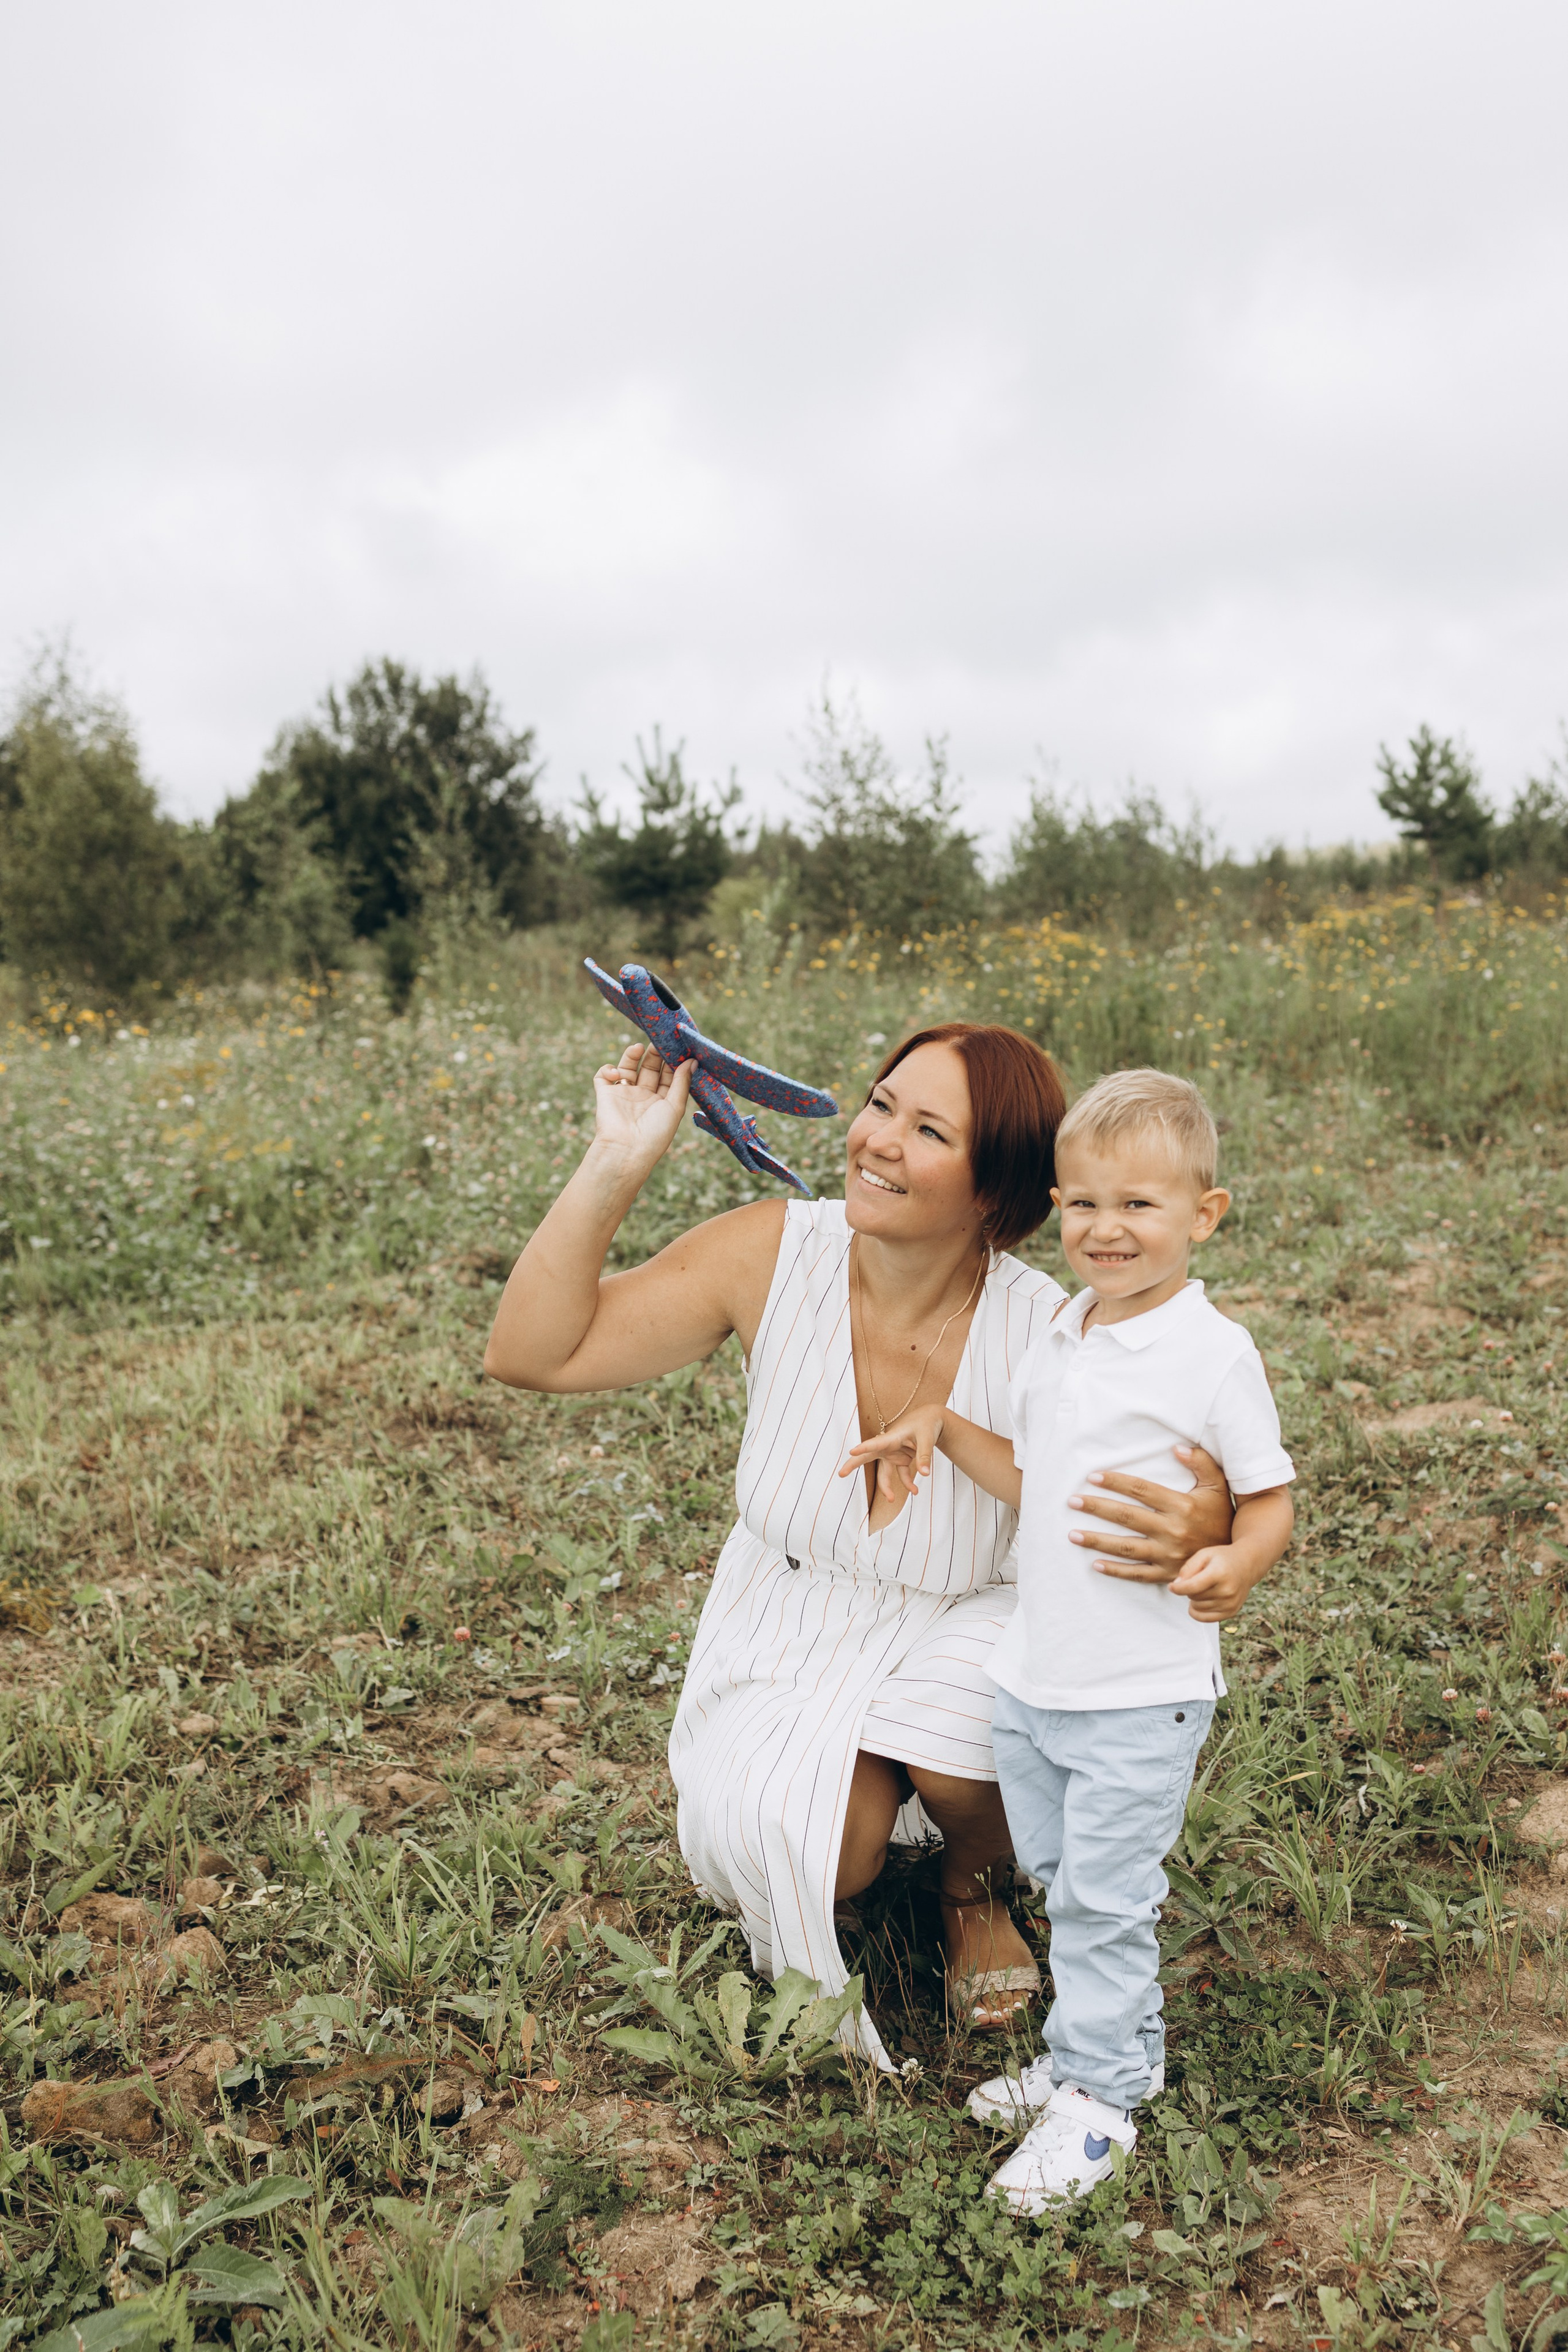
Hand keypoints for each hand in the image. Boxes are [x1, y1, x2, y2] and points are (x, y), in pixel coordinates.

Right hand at [591, 1042, 693, 1175]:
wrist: (626, 1151)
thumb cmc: (655, 1134)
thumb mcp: (674, 1107)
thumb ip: (681, 1082)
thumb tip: (693, 1060)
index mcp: (661, 1102)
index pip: (668, 1075)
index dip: (672, 1060)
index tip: (678, 1046)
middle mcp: (643, 1097)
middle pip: (649, 1068)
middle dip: (654, 1053)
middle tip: (659, 1039)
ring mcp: (623, 1095)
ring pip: (627, 1067)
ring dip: (632, 1055)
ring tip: (638, 1047)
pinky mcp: (605, 1094)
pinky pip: (603, 1075)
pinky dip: (608, 1069)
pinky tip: (618, 1073)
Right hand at [839, 1408, 946, 1499]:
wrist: (931, 1419)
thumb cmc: (926, 1424)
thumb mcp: (927, 1438)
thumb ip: (924, 1456)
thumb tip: (925, 1474)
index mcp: (892, 1437)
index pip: (875, 1443)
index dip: (863, 1448)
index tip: (852, 1452)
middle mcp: (888, 1446)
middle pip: (868, 1457)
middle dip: (854, 1465)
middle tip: (841, 1474)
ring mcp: (893, 1454)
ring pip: (884, 1473)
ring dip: (887, 1487)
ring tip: (891, 1500)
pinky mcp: (900, 1459)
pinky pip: (901, 1475)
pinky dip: (908, 1483)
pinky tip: (915, 1490)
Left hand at [1072, 1443, 1233, 1586]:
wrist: (1235, 1556)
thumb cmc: (1221, 1515)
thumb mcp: (1217, 1486)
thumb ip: (1201, 1463)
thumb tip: (1177, 1447)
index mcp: (1182, 1506)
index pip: (1141, 1490)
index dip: (1116, 1482)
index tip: (1093, 1477)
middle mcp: (1173, 1531)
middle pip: (1127, 1517)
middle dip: (1096, 1508)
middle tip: (1072, 1501)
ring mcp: (1169, 1555)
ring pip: (1126, 1547)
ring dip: (1097, 1541)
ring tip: (1072, 1534)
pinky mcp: (1167, 1574)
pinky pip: (1137, 1574)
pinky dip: (1115, 1571)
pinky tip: (1095, 1564)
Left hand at [1165, 1543, 1264, 1622]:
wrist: (1247, 1565)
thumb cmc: (1222, 1558)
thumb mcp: (1204, 1554)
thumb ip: (1188, 1568)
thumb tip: (1176, 1586)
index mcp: (1219, 1573)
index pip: (1193, 1587)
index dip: (1178, 1588)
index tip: (1171, 1587)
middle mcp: (1227, 1590)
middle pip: (1194, 1597)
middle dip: (1189, 1589)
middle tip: (1198, 1579)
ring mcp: (1230, 1603)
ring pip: (1197, 1608)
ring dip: (1195, 1599)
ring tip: (1204, 1587)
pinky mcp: (1231, 1612)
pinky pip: (1205, 1618)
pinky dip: (1198, 1611)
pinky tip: (1201, 1601)